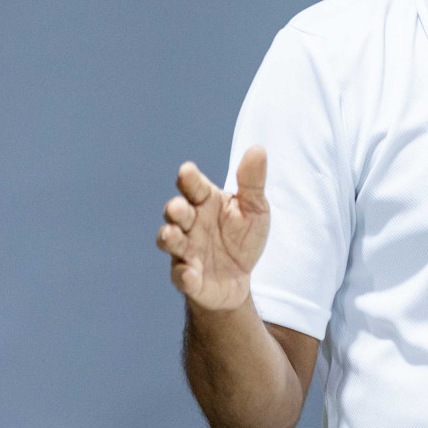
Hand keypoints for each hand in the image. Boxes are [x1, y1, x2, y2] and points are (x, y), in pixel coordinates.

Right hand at [156, 147, 269, 311]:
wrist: (239, 277)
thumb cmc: (242, 237)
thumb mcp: (254, 208)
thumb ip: (252, 182)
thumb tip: (258, 149)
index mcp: (205, 202)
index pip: (194, 186)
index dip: (190, 179)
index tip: (187, 171)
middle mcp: (190, 224)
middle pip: (177, 213)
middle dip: (175, 210)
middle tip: (178, 207)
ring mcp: (186, 250)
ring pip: (170, 241)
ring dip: (169, 238)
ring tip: (171, 234)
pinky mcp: (188, 278)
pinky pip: (182, 276)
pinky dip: (184, 275)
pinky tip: (190, 274)